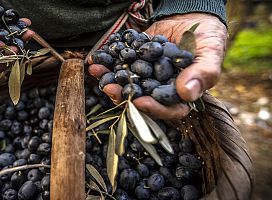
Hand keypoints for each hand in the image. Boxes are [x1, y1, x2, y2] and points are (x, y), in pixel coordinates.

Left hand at [89, 13, 226, 118]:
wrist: (193, 15)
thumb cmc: (209, 36)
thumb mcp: (211, 52)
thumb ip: (203, 73)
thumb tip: (187, 94)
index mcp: (181, 95)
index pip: (168, 110)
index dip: (154, 109)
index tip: (139, 102)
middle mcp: (160, 89)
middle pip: (141, 99)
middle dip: (123, 95)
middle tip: (110, 88)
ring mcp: (146, 75)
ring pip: (125, 83)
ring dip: (109, 79)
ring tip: (96, 71)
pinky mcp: (135, 61)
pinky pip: (119, 64)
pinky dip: (107, 62)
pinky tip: (96, 58)